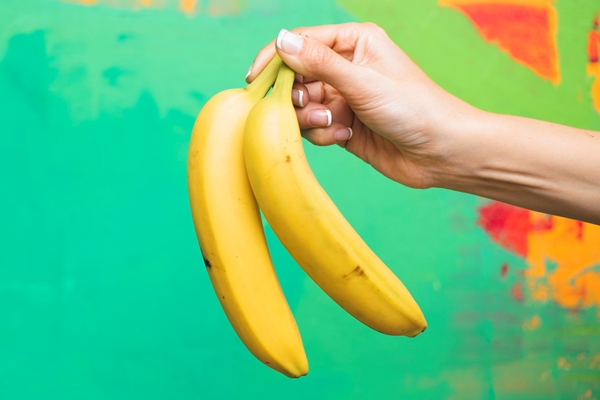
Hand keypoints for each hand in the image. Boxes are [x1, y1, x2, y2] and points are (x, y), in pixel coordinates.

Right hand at [246, 23, 474, 188]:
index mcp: (353, 42)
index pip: (300, 42)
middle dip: (297, 96)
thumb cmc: (412, 107)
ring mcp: (343, 97)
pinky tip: (347, 137)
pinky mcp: (343, 124)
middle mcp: (345, 66)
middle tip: (310, 108)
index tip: (255, 79)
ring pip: (302, 105)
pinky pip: (314, 127)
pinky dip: (324, 134)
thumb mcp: (362, 82)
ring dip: (311, 119)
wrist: (440, 152)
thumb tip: (280, 40)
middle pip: (296, 76)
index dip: (275, 58)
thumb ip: (319, 62)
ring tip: (336, 124)